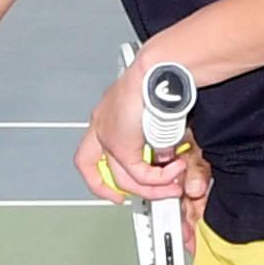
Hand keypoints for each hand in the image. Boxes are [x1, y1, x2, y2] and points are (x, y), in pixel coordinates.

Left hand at [77, 63, 193, 209]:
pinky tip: (173, 171)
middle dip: (123, 189)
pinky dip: (159, 179)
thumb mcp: (154, 114)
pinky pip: (139, 174)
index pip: (90, 151)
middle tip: (147, 193)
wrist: (158, 71)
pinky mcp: (122, 146)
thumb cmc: (160, 81)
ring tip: (173, 185)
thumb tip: (166, 157)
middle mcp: (102, 125)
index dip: (97, 175)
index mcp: (106, 115)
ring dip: (152, 188)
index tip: (113, 189)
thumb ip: (155, 139)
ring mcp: (108, 136)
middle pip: (93, 170)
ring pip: (122, 177)